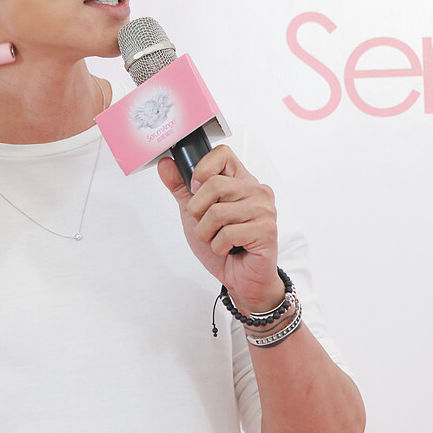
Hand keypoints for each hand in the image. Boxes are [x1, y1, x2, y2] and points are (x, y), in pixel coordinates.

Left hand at [157, 145, 283, 312]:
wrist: (241, 279)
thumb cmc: (222, 245)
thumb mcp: (195, 213)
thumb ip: (181, 188)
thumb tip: (166, 164)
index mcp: (241, 180)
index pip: (222, 154)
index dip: (202, 169)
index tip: (197, 189)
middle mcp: (256, 190)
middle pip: (213, 184)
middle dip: (198, 212)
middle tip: (207, 225)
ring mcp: (264, 210)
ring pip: (217, 212)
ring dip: (207, 233)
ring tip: (218, 239)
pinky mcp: (266, 231)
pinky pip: (227, 233)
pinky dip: (219, 246)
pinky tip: (229, 249)